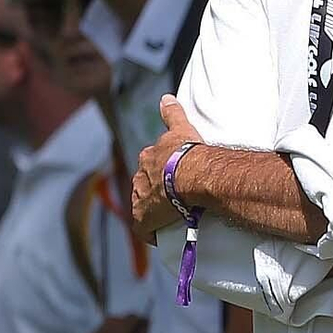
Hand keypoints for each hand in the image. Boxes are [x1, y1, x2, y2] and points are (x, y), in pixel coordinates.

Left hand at [131, 97, 205, 236]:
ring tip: (172, 217)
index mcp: (148, 157)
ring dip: (154, 210)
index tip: (171, 177)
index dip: (160, 172)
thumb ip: (172, 113)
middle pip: (145, 185)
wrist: (193, 174)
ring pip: (144, 205)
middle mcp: (140, 177)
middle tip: (175, 197)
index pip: (150, 165)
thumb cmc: (189, 152)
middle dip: (154, 190)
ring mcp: (141, 198)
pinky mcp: (144, 218)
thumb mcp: (181, 128)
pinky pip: (144, 228)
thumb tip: (165, 97)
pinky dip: (151, 231)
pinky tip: (160, 235)